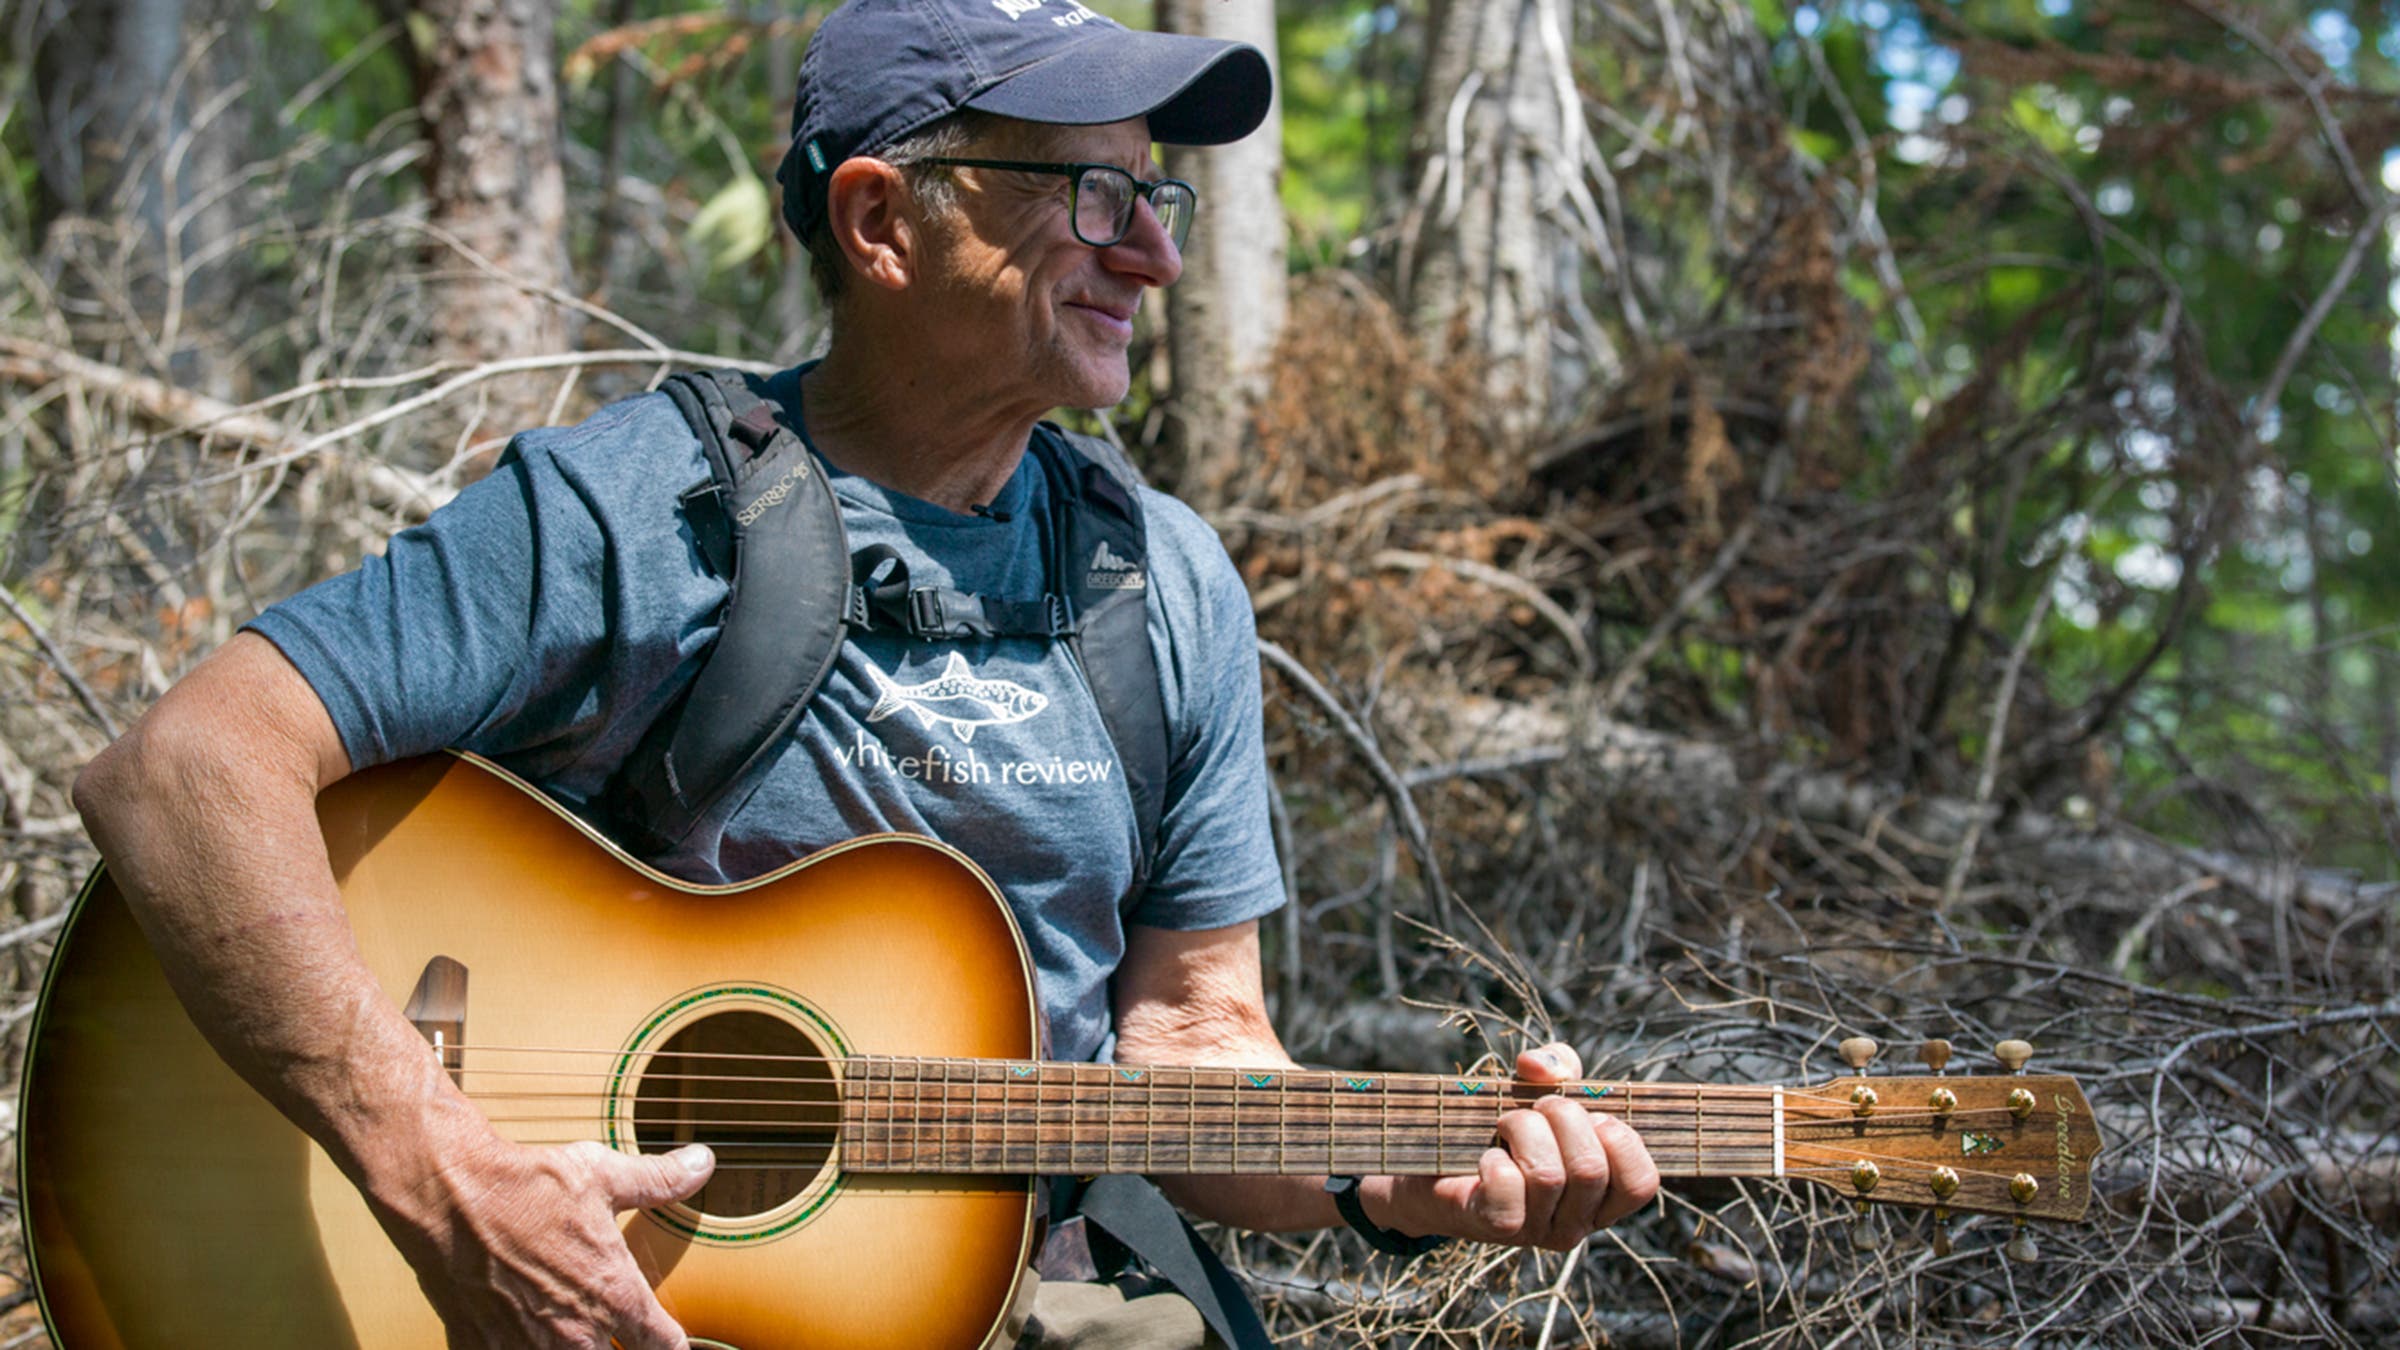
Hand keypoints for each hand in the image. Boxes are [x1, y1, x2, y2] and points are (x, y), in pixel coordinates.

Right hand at [373, 1132, 714, 1348]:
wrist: (449, 1195)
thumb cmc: (526, 1184)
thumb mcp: (603, 1175)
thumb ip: (660, 1180)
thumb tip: (703, 1162)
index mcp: (613, 1295)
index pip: (664, 1346)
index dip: (672, 1344)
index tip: (669, 1339)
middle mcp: (573, 1333)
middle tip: (616, 1335)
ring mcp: (525, 1347)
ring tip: (570, 1334)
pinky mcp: (482, 1349)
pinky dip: (521, 1349)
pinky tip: (523, 1336)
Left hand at [1373, 1043, 1656, 1250]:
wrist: (1435, 1162)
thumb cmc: (1501, 1127)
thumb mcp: (1541, 1089)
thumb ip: (1558, 1066)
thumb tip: (1538, 1066)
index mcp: (1602, 1198)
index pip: (1641, 1182)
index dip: (1620, 1138)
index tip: (1592, 1115)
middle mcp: (1576, 1223)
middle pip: (1590, 1169)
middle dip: (1563, 1117)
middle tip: (1538, 1108)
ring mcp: (1537, 1231)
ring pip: (1548, 1175)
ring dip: (1523, 1128)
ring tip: (1506, 1124)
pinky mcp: (1497, 1226)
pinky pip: (1508, 1187)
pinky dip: (1495, 1158)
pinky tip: (1487, 1155)